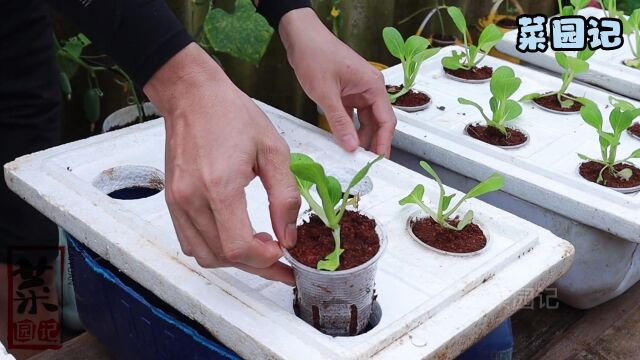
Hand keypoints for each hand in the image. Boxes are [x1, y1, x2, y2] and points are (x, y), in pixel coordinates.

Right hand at [144, 44, 298, 285]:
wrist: (192, 96)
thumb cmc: (233, 115)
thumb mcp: (273, 150)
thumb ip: (284, 197)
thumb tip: (288, 236)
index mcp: (219, 186)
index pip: (238, 247)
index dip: (265, 259)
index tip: (284, 251)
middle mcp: (192, 199)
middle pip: (223, 257)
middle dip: (256, 265)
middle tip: (280, 260)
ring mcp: (177, 202)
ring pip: (205, 255)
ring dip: (235, 260)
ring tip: (259, 247)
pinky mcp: (172, 201)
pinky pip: (191, 242)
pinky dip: (214, 249)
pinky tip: (235, 236)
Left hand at [280, 8, 396, 157]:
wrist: (301, 37)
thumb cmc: (315, 55)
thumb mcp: (326, 94)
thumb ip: (340, 122)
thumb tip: (351, 146)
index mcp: (373, 86)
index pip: (387, 120)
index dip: (384, 142)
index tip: (379, 160)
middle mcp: (370, 88)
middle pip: (378, 122)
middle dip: (372, 143)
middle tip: (365, 163)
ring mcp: (359, 91)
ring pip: (365, 121)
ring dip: (359, 137)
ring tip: (353, 155)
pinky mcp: (347, 93)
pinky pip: (353, 115)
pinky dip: (349, 128)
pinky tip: (343, 140)